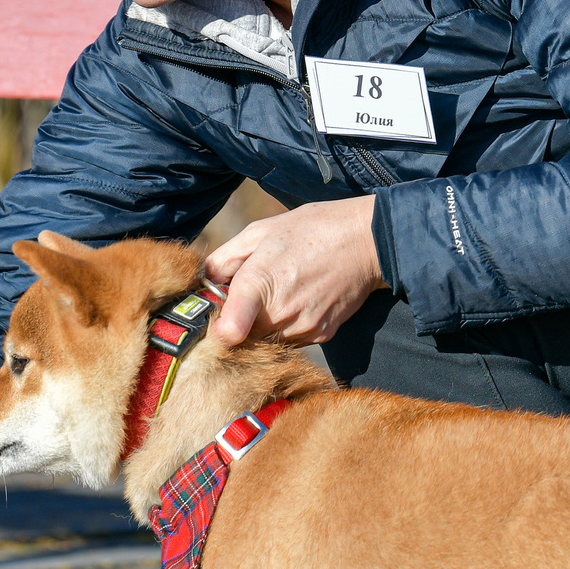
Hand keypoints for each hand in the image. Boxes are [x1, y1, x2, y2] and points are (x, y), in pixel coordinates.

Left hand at [205, 195, 383, 345]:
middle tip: (251, 293)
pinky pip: (292, 339)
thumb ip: (224, 259)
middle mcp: (280, 313)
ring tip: (280, 291)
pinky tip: (299, 299)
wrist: (367, 240)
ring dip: (265, 324)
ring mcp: (303, 328)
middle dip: (240, 318)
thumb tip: (203, 282)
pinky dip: (288, 325)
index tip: (220, 312)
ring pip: (268, 339)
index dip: (217, 324)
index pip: (227, 331)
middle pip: (243, 335)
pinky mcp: (321, 335)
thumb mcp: (260, 232)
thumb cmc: (311, 229)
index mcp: (259, 283)